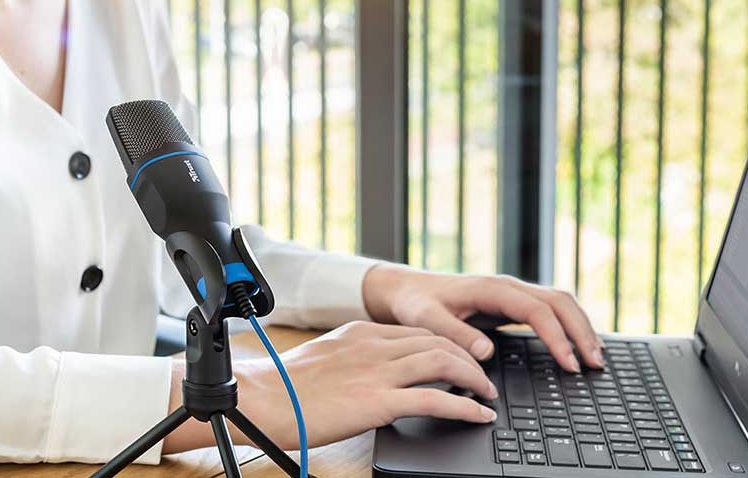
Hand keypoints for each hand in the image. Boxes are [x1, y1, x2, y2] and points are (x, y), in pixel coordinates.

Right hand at [162, 321, 497, 452]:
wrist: (260, 399)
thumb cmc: (284, 387)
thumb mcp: (325, 358)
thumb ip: (355, 358)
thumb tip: (373, 373)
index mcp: (362, 332)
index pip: (419, 332)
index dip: (449, 345)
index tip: (462, 358)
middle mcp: (375, 345)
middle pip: (439, 342)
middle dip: (469, 359)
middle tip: (484, 377)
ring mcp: (378, 371)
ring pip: (444, 362)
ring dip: (474, 379)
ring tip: (487, 395)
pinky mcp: (378, 400)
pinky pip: (435, 400)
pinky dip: (464, 407)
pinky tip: (478, 415)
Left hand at [362, 264, 604, 372]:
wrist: (408, 290)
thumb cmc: (416, 304)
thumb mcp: (427, 320)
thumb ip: (455, 335)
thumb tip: (486, 352)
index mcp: (492, 289)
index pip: (538, 311)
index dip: (557, 337)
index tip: (570, 364)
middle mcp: (509, 287)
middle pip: (560, 302)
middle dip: (581, 332)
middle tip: (596, 364)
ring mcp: (513, 294)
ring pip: (561, 303)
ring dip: (581, 327)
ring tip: (597, 358)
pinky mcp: (513, 304)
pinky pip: (551, 311)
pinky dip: (570, 326)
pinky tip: (577, 346)